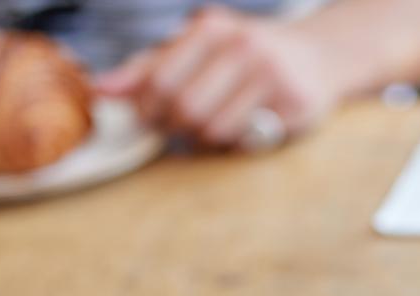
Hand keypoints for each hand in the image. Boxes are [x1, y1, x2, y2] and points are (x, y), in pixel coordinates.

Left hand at [96, 5, 337, 147]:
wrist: (320, 56)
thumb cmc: (247, 55)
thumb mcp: (199, 48)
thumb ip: (148, 68)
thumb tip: (100, 90)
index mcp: (212, 28)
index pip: (160, 80)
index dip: (149, 109)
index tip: (151, 119)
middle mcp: (243, 47)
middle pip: (186, 108)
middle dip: (175, 127)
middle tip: (178, 129)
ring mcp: (272, 76)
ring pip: (214, 130)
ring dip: (205, 140)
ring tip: (211, 128)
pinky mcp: (294, 105)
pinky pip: (247, 140)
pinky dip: (235, 143)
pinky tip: (242, 129)